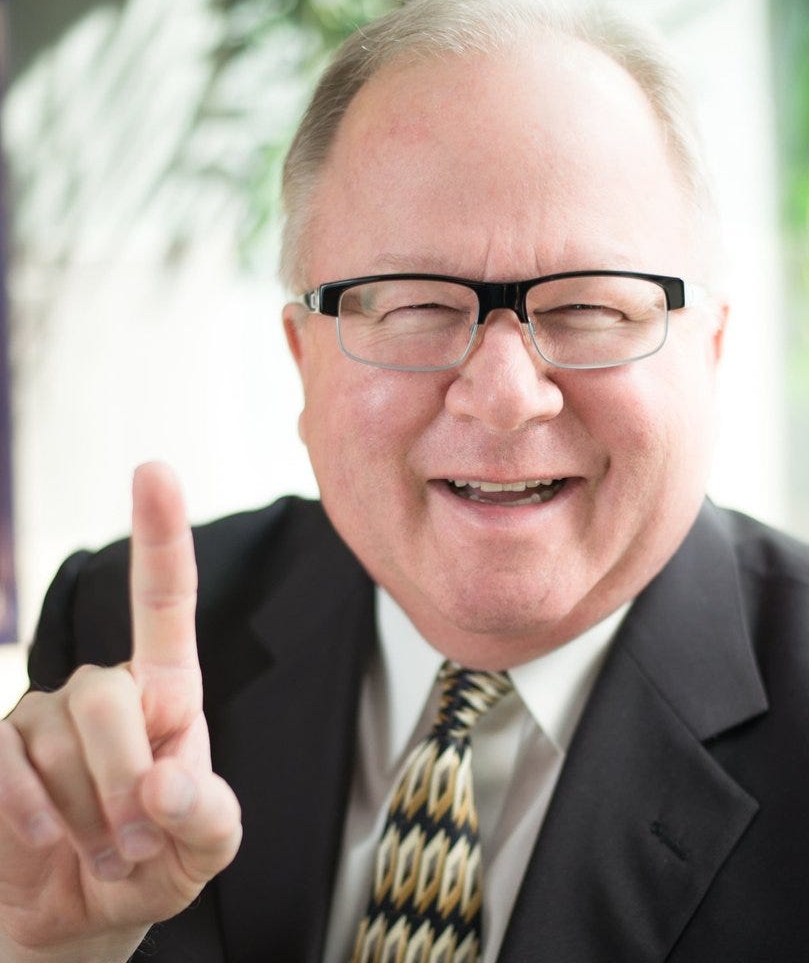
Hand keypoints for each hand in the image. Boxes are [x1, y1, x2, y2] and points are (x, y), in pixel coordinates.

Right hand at [0, 463, 241, 961]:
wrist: (73, 919)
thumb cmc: (151, 867)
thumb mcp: (203, 852)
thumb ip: (209, 818)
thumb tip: (169, 778)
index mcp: (168, 695)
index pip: (165, 603)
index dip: (159, 535)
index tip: (154, 469)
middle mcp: (104, 691)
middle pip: (109, 691)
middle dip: (126, 774)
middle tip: (138, 835)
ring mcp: (42, 717)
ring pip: (55, 729)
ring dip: (85, 806)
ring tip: (103, 847)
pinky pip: (3, 758)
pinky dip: (28, 810)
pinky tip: (46, 840)